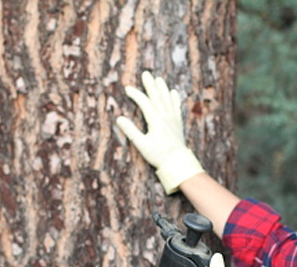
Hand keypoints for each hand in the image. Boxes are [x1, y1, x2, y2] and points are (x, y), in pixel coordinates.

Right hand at [117, 71, 204, 193]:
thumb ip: (131, 131)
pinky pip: (176, 108)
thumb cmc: (158, 155)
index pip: (145, 103)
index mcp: (156, 121)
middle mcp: (165, 117)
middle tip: (146, 74)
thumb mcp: (141, 145)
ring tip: (159, 79)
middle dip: (150, 85)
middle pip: (157, 97)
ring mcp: (173, 120)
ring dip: (162, 89)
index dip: (136, 95)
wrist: (177, 162)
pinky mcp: (178, 124)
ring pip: (167, 100)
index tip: (127, 88)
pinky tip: (173, 92)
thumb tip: (119, 118)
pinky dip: (174, 99)